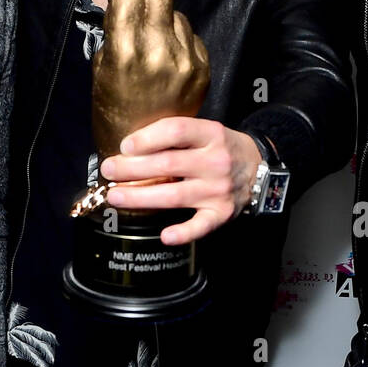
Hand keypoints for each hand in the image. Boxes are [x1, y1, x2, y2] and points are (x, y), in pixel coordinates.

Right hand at [89, 0, 208, 159]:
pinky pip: (188, 32)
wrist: (149, 159)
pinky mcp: (202, 66)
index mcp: (123, 54)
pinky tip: (166, 58)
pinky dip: (177, 35)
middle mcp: (157, 53)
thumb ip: (117, 30)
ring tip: (150, 48)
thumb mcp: (99, 69)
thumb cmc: (113, 111)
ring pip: (173, 12)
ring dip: (162, 15)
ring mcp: (185, 60)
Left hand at [103, 118, 261, 244]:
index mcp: (211, 134)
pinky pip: (200, 226)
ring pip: (173, 196)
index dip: (147, 138)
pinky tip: (164, 235)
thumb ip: (176, 136)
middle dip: (131, 169)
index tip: (125, 146)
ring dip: (140, 197)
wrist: (258, 168)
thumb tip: (129, 147)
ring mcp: (218, 189)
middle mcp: (215, 161)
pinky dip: (183, 233)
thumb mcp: (205, 131)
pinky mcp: (221, 213)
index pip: (176, 131)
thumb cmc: (220, 148)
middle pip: (167, 165)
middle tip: (109, 170)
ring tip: (116, 197)